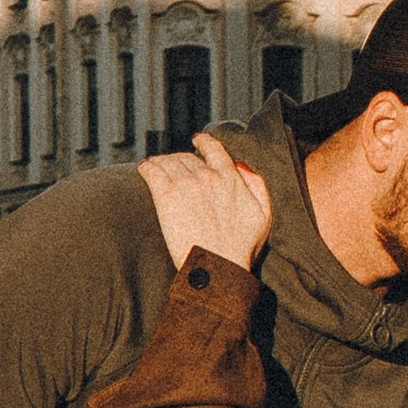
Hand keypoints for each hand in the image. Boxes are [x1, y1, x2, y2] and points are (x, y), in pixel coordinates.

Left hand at [139, 132, 272, 275]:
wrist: (218, 267)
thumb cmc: (241, 247)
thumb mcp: (263, 214)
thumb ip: (256, 185)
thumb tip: (240, 166)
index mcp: (230, 178)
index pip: (214, 149)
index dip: (204, 142)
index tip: (197, 140)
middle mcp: (207, 176)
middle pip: (188, 157)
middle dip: (180, 158)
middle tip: (173, 164)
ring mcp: (185, 184)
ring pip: (168, 162)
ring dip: (162, 161)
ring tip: (156, 164)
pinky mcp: (165, 197)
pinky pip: (152, 172)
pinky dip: (147, 167)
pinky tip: (144, 169)